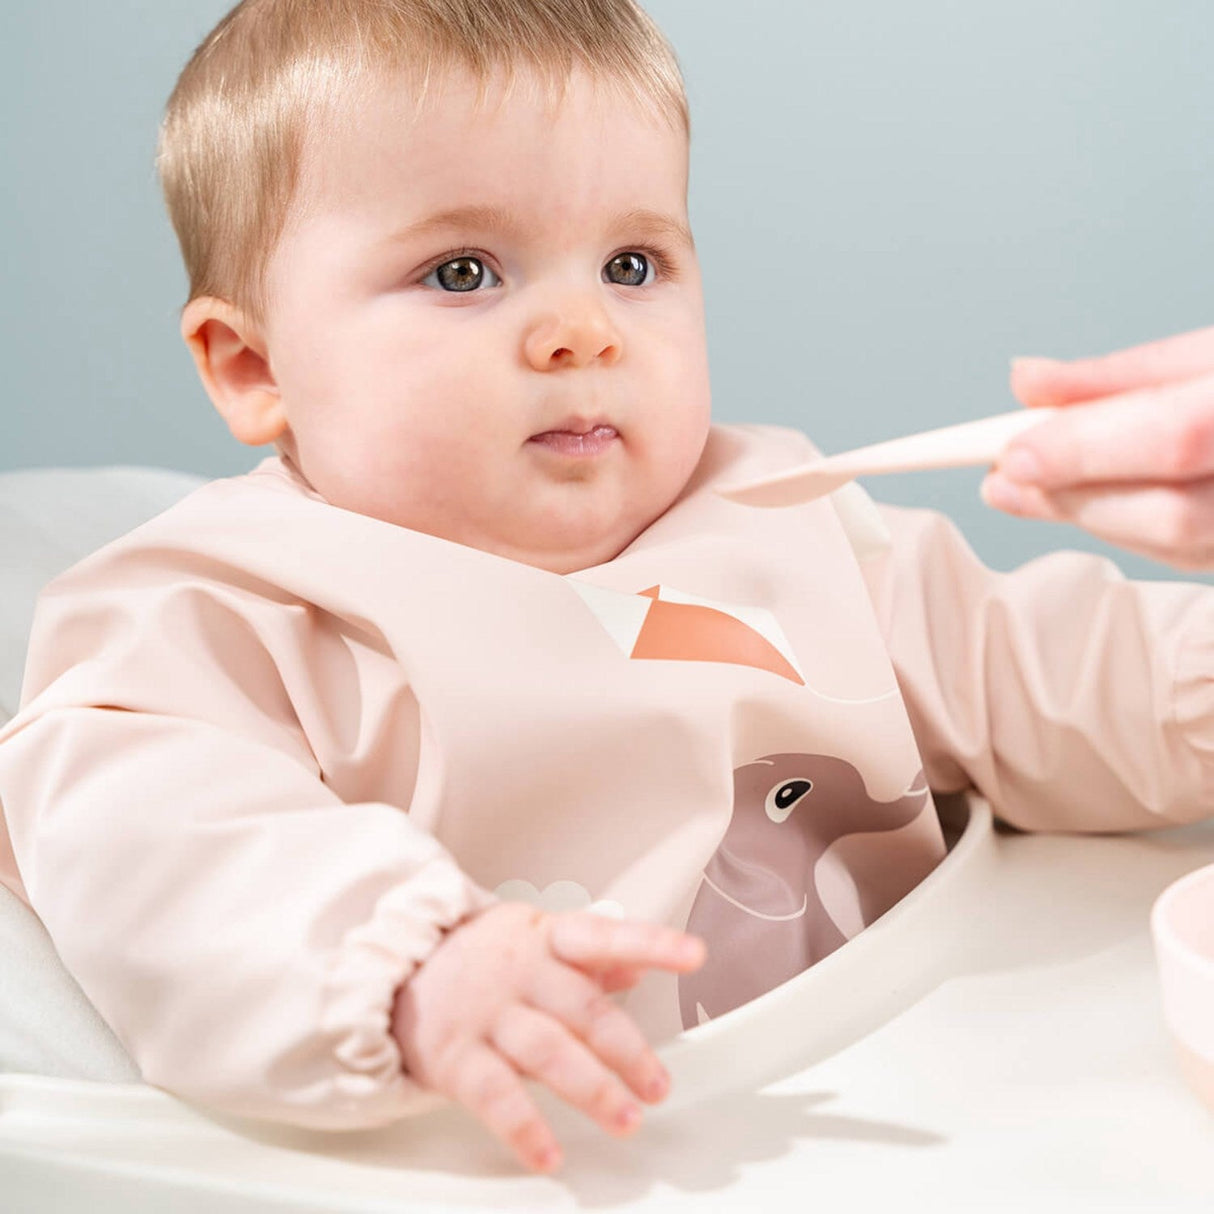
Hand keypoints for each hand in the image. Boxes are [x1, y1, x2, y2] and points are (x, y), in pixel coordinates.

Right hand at [390, 901, 705, 1172]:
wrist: (394, 969)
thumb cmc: (481, 958)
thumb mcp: (537, 939)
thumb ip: (591, 956)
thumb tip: (639, 964)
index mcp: (545, 937)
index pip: (604, 935)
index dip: (652, 944)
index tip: (694, 955)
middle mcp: (520, 971)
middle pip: (582, 1008)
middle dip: (627, 1050)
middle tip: (657, 1086)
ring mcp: (486, 1013)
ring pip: (547, 1051)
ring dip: (592, 1089)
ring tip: (626, 1118)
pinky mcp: (455, 1055)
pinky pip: (494, 1095)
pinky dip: (524, 1128)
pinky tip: (550, 1152)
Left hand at [981, 325, 1213, 569]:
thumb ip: (1122, 374)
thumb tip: (1025, 382)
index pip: (1179, 435)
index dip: (1087, 448)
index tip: (1008, 452)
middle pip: (1172, 511)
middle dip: (1075, 494)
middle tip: (1001, 476)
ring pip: (1178, 543)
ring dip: (1091, 516)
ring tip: (1027, 488)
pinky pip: (1192, 555)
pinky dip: (1131, 530)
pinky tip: (1094, 505)